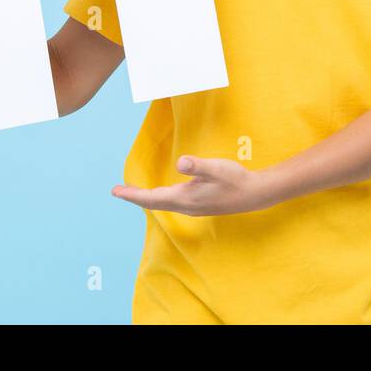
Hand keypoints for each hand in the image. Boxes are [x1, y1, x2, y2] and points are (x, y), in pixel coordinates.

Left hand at [111, 156, 275, 215]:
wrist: (255, 194)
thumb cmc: (235, 179)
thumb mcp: (217, 167)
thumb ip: (198, 166)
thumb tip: (180, 163)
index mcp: (185, 198)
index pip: (152, 198)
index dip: (132, 195)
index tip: (115, 191)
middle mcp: (186, 206)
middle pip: (154, 203)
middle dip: (135, 197)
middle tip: (117, 191)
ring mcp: (193, 207)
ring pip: (163, 204)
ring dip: (147, 198)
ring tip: (133, 192)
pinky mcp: (200, 204)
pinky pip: (172, 202)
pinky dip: (160, 198)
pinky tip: (162, 194)